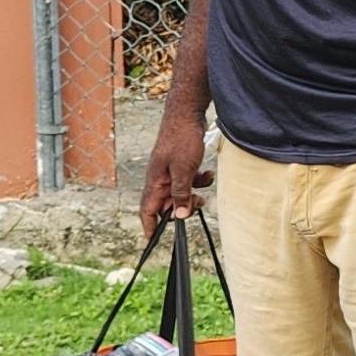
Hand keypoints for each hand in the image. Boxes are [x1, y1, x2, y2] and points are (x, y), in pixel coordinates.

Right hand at [138, 111, 211, 235]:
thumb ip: (181, 193)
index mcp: (155, 182)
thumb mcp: (184, 170)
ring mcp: (170, 172)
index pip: (148, 210)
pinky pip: (188, 181)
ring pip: (180, 193)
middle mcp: (160, 179)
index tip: (153, 241)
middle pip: (167, 204)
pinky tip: (207, 173)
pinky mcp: (180, 165)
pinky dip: (199, 181)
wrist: (187, 114)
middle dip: (182, 209)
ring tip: (204, 190)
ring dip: (193, 195)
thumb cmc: (182, 139)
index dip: (150, 227)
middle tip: (197, 205)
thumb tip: (180, 216)